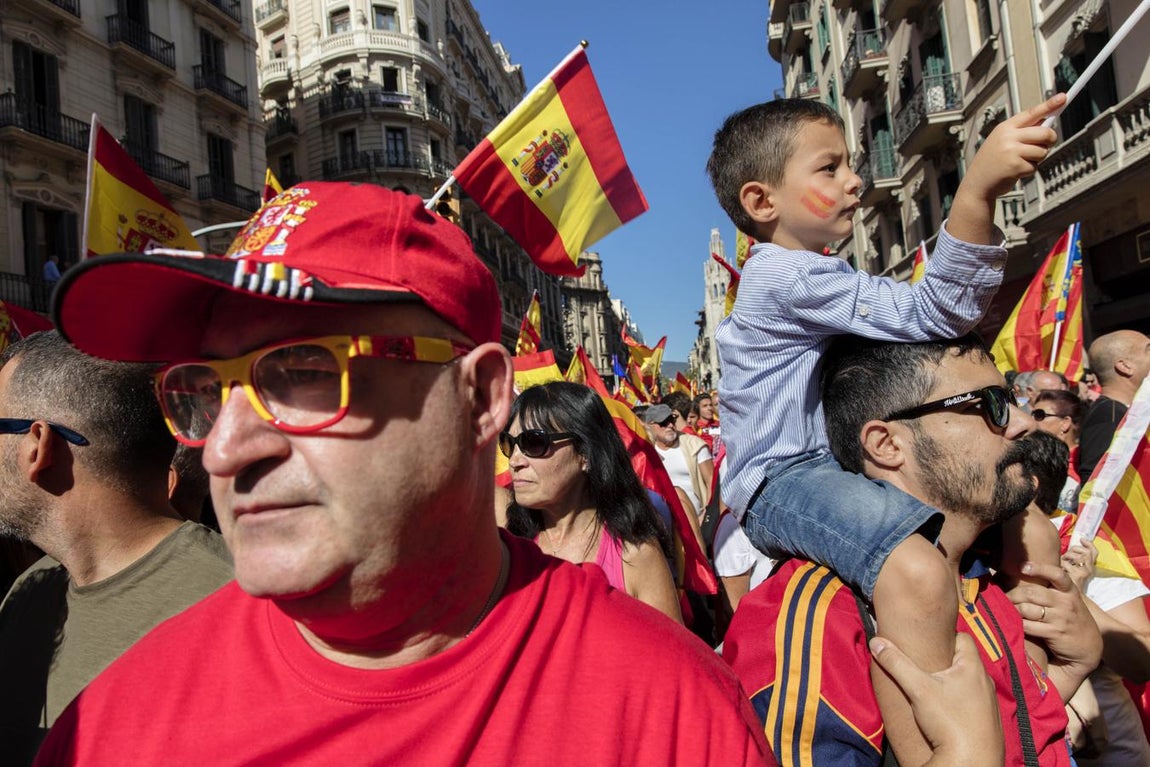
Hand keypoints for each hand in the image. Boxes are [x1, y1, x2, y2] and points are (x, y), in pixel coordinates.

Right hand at [870, 633, 1003, 766]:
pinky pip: (973, 702)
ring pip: (969, 683)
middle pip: (964, 661)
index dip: (945, 635)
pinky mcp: (988, 722)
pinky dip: (960, 701)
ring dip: (953, 682)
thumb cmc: (949, 721)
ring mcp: (990, 703)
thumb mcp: (917, 688)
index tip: (928, 640)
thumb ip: (895, 663)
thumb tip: (876, 642)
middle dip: (945, 660)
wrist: (971, 761)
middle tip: (924, 665)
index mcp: (973, 667)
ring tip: (933, 688)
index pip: (963, 637)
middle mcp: (986, 682)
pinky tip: (945, 711)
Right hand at [960, 94, 1065, 201]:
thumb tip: (1047, 125)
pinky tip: (1016, 172)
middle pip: (1044, 132)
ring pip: (1042, 151)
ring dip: (1038, 158)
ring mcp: (1011, 151)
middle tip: (1048, 143)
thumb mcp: (1002, 141)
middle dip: (1050, 139)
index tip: (1063, 97)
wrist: (976, 183)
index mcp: (1005, 128)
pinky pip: (1035, 166)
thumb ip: (1023, 132)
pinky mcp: (1015, 166)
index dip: (1049, 105)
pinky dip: (1029, 170)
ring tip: (1022, 161)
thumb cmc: (992, 162)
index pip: (1031, 113)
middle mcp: (1008, 137)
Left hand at [1007, 560, 1102, 700]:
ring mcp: (1061, 618)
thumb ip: (1051, 590)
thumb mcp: (1067, 601)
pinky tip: (1013, 622)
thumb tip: (1022, 573)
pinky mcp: (1055, 633)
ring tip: (1006, 609)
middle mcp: (1066, 603)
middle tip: (1004, 596)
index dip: (1039, 568)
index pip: (1056, 574)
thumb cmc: (1070, 619)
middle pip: (1031, 593)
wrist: (1088, 648)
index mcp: (1069, 591)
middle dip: (1013, 594)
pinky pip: (1028, 625)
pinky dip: (1017, 623)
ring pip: (1027, 609)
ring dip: (1012, 609)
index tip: (1022, 566)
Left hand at [1061, 541, 1097, 590]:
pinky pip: (1066, 563)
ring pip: (1075, 556)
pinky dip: (1060, 565)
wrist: (1068, 598)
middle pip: (1084, 551)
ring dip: (1066, 557)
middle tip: (1067, 556)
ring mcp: (1085, 572)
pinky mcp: (1078, 575)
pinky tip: (1060, 570)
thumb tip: (1068, 549)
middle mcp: (1089, 569)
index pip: (1094, 552)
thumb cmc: (1067, 582)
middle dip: (1074, 549)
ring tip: (1062, 564)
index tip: (1082, 540)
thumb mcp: (1071, 568)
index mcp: (1089, 567)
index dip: (1089, 544)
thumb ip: (1072, 560)